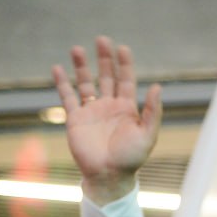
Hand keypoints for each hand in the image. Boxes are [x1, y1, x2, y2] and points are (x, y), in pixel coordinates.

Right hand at [52, 36, 161, 205]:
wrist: (109, 176)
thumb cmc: (131, 159)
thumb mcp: (148, 135)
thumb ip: (153, 111)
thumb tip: (158, 86)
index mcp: (128, 109)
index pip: (126, 80)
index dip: (124, 64)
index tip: (122, 48)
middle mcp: (109, 106)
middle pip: (106, 76)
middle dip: (104, 59)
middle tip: (102, 40)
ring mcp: (92, 111)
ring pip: (85, 83)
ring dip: (81, 66)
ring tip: (77, 48)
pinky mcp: (75, 119)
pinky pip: (67, 97)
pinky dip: (62, 83)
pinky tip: (58, 68)